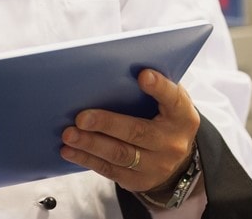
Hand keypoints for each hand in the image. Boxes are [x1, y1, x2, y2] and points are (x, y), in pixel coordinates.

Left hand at [59, 69, 199, 192]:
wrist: (177, 160)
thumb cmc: (164, 119)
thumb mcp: (168, 102)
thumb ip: (153, 88)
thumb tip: (115, 71)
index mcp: (182, 116)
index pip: (173, 98)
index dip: (159, 87)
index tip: (143, 75)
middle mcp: (172, 142)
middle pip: (137, 132)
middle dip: (106, 123)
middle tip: (81, 117)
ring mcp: (157, 165)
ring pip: (120, 154)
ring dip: (90, 144)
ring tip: (69, 134)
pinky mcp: (139, 181)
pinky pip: (110, 170)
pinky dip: (87, 159)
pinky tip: (70, 151)